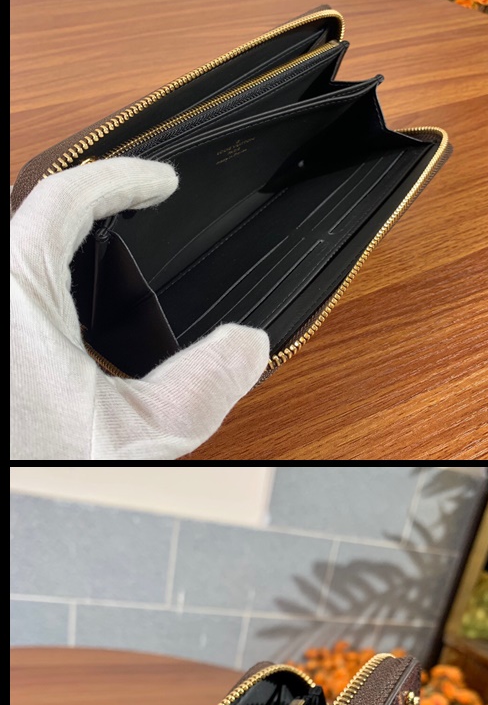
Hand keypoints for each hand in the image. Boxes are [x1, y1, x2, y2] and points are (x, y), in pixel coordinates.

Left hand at [10, 154, 269, 457]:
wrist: (7, 528)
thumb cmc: (29, 473)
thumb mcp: (131, 438)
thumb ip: (200, 387)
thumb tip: (246, 346)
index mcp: (13, 289)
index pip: (66, 194)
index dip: (122, 177)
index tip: (162, 181)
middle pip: (32, 221)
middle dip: (86, 210)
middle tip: (139, 213)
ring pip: (16, 262)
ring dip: (57, 255)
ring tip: (108, 259)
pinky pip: (13, 301)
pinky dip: (38, 298)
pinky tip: (65, 334)